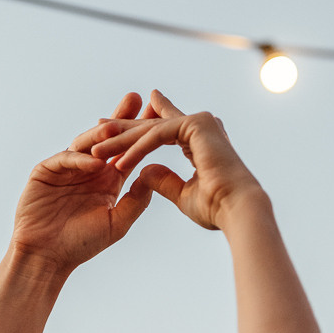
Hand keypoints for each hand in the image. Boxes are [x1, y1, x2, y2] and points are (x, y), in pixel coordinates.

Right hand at [10, 93, 153, 273]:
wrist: (47, 257)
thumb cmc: (81, 244)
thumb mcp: (116, 223)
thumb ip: (135, 201)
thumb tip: (155, 175)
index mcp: (107, 178)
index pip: (127, 149)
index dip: (141, 132)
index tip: (160, 116)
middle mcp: (88, 168)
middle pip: (106, 138)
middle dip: (122, 119)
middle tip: (138, 99)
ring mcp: (65, 168)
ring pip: (85, 144)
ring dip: (100, 135)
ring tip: (116, 125)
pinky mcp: (45, 172)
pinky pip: (64, 160)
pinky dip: (79, 159)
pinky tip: (94, 161)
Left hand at [82, 90, 263, 232]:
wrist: (238, 211)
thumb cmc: (216, 208)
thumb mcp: (182, 194)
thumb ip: (164, 181)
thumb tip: (144, 173)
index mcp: (198, 139)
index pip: (159, 132)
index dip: (133, 135)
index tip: (110, 136)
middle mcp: (200, 125)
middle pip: (151, 126)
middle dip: (121, 130)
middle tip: (95, 130)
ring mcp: (200, 121)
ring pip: (150, 129)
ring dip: (121, 140)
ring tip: (95, 150)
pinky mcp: (196, 125)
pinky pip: (157, 136)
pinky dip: (137, 149)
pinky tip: (118, 163)